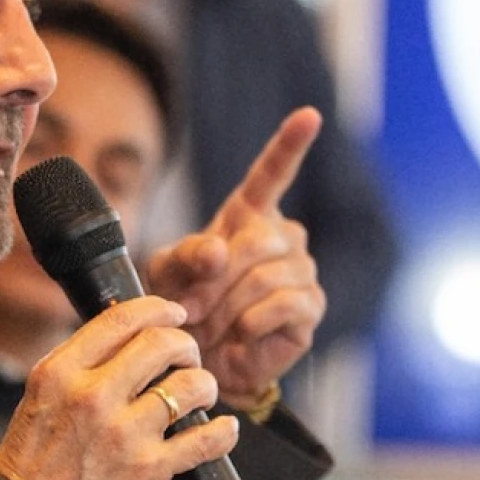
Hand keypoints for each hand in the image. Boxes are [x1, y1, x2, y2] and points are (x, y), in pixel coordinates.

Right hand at [0, 296, 238, 479]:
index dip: (158, 308)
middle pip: (162, 344)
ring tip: (200, 394)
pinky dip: (223, 431)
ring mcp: (123, 434)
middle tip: (188, 358)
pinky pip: (204, 439)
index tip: (174, 313)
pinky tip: (224, 428)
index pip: (121, 320)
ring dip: (205, 385)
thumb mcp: (41, 396)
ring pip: (190, 385)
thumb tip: (130, 333)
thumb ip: (81, 364)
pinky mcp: (148, 470)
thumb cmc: (32, 462)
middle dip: (186, 345)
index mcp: (61, 373)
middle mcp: (92, 397)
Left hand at [146, 107, 326, 402]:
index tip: (308, 115)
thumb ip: (187, 256)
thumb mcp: (169, 276)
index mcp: (249, 217)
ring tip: (211, 327)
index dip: (290, 144)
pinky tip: (240, 335)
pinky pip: (282, 305)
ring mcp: (301, 271)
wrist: (202, 364)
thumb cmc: (185, 311)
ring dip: (227, 307)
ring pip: (265, 276)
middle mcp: (282, 238)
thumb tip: (219, 251)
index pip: (272, 174)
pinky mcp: (310, 308)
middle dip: (215, 279)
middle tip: (191, 308)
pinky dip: (250, 323)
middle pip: (256, 240)